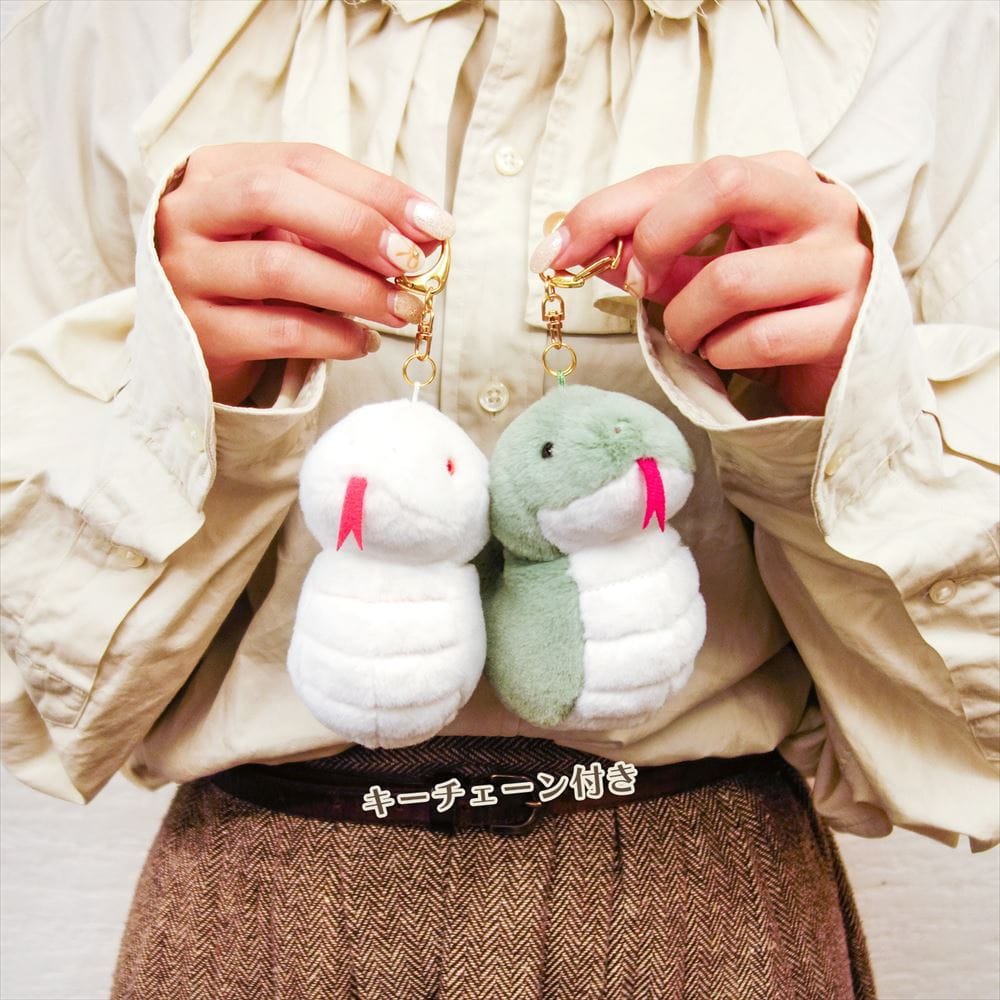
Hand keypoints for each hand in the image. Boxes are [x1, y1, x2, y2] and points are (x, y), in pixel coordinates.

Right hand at [155, 142, 454, 405]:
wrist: (191, 343)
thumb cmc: (255, 278)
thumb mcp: (295, 236)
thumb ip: (351, 226)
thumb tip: (431, 234)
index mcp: (218, 169)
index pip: (304, 162)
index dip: (375, 190)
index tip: (435, 223)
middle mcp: (188, 213)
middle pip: (272, 196)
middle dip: (356, 226)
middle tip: (413, 262)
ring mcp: (185, 273)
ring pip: (278, 269)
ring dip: (357, 290)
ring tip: (402, 309)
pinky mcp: (198, 333)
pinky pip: (278, 332)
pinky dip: (334, 338)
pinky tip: (363, 342)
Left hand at [530, 152, 871, 415]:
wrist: (840, 362)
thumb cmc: (763, 306)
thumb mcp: (701, 266)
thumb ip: (646, 250)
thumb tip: (566, 248)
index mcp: (776, 177)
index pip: (678, 174)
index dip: (606, 212)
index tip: (554, 253)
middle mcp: (817, 206)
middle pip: (721, 183)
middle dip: (656, 239)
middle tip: (640, 287)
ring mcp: (840, 263)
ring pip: (729, 281)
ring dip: (687, 322)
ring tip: (694, 337)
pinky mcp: (847, 323)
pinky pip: (756, 339)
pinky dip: (722, 355)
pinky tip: (729, 357)